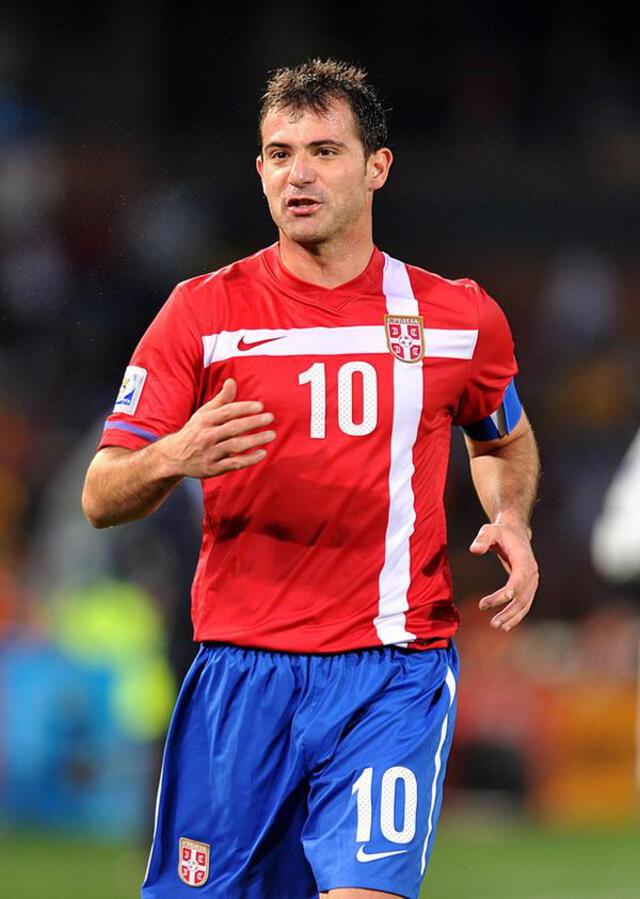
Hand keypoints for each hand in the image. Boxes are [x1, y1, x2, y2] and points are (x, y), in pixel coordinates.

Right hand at [157, 378, 275, 477]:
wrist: (175, 456)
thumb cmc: (195, 431)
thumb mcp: (204, 413)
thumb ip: (221, 399)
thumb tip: (232, 381)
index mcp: (205, 420)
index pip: (227, 412)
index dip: (244, 408)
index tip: (260, 406)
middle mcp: (206, 436)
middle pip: (232, 428)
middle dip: (253, 422)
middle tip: (270, 418)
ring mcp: (209, 453)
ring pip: (234, 446)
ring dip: (254, 440)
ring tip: (272, 435)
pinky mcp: (212, 468)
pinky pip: (233, 464)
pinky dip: (248, 460)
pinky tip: (262, 453)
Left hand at [469, 510, 538, 631]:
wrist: (515, 532)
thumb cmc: (500, 532)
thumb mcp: (489, 530)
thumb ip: (482, 539)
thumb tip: (474, 550)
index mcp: (523, 557)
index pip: (521, 575)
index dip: (515, 587)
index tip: (505, 597)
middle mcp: (531, 571)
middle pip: (523, 595)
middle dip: (509, 609)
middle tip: (493, 622)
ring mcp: (531, 581)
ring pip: (525, 603)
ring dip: (512, 616)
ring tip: (496, 626)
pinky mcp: (528, 587)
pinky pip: (524, 604)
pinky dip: (516, 616)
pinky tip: (505, 625)